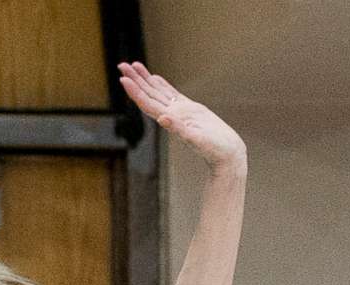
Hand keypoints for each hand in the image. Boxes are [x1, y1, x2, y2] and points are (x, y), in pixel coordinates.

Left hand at [118, 62, 245, 174]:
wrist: (227, 156)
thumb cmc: (214, 150)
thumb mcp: (197, 140)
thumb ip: (179, 129)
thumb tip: (163, 118)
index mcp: (172, 120)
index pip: (148, 103)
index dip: (135, 91)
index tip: (123, 78)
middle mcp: (172, 115)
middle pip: (149, 95)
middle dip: (135, 80)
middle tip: (122, 64)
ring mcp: (180, 112)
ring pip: (158, 92)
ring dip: (145, 80)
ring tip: (134, 66)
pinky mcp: (190, 111)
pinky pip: (172, 95)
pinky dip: (162, 85)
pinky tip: (155, 78)